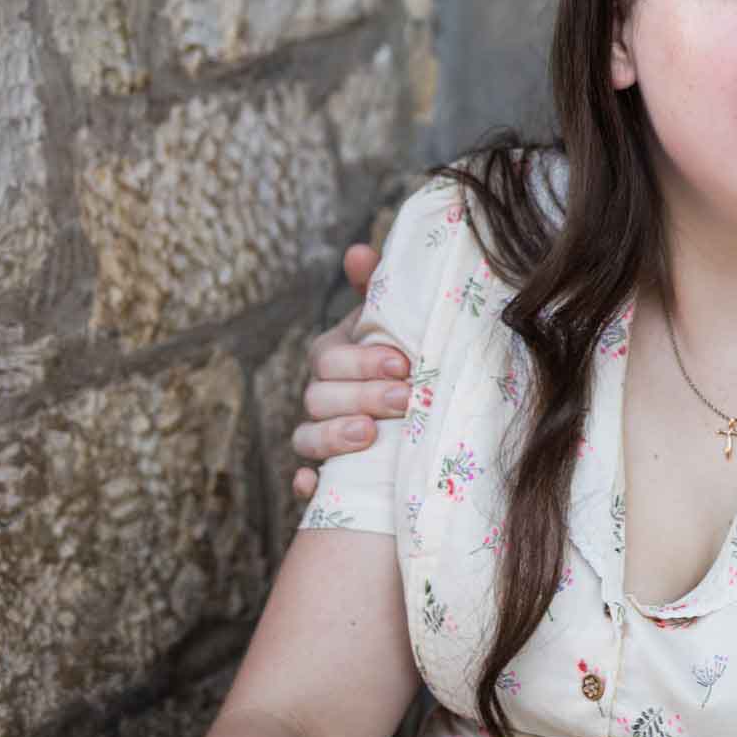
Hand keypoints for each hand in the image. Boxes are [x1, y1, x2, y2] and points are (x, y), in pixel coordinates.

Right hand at [290, 244, 409, 499]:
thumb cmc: (410, 355)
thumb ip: (382, 288)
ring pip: (305, 436)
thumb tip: (358, 252)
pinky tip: (316, 483)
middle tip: (405, 398)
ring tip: (369, 436)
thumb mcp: (400, 322)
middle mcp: (323, 394)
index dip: (361, 360)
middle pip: (319, 395)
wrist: (431, 410)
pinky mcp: (329, 473)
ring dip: (333, 436)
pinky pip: (305, 483)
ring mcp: (322, 434)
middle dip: (361, 395)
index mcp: (336, 355)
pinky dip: (308, 484)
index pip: (329, 355)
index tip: (403, 363)